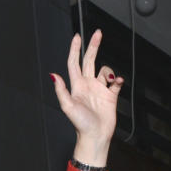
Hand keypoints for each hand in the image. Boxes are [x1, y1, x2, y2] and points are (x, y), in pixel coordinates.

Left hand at [51, 30, 122, 166]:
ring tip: (109, 79)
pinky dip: (117, 80)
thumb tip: (53, 75)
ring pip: (104, 71)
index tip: (77, 36)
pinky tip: (117, 82)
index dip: (75, 49)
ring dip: (108, 71)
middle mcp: (87, 85)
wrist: (96, 136)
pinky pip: (115, 83)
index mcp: (76, 86)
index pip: (74, 63)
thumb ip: (61, 90)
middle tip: (98, 34)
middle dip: (93, 46)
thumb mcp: (68, 106)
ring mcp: (99, 90)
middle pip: (90, 61)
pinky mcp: (110, 96)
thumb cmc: (81, 124)